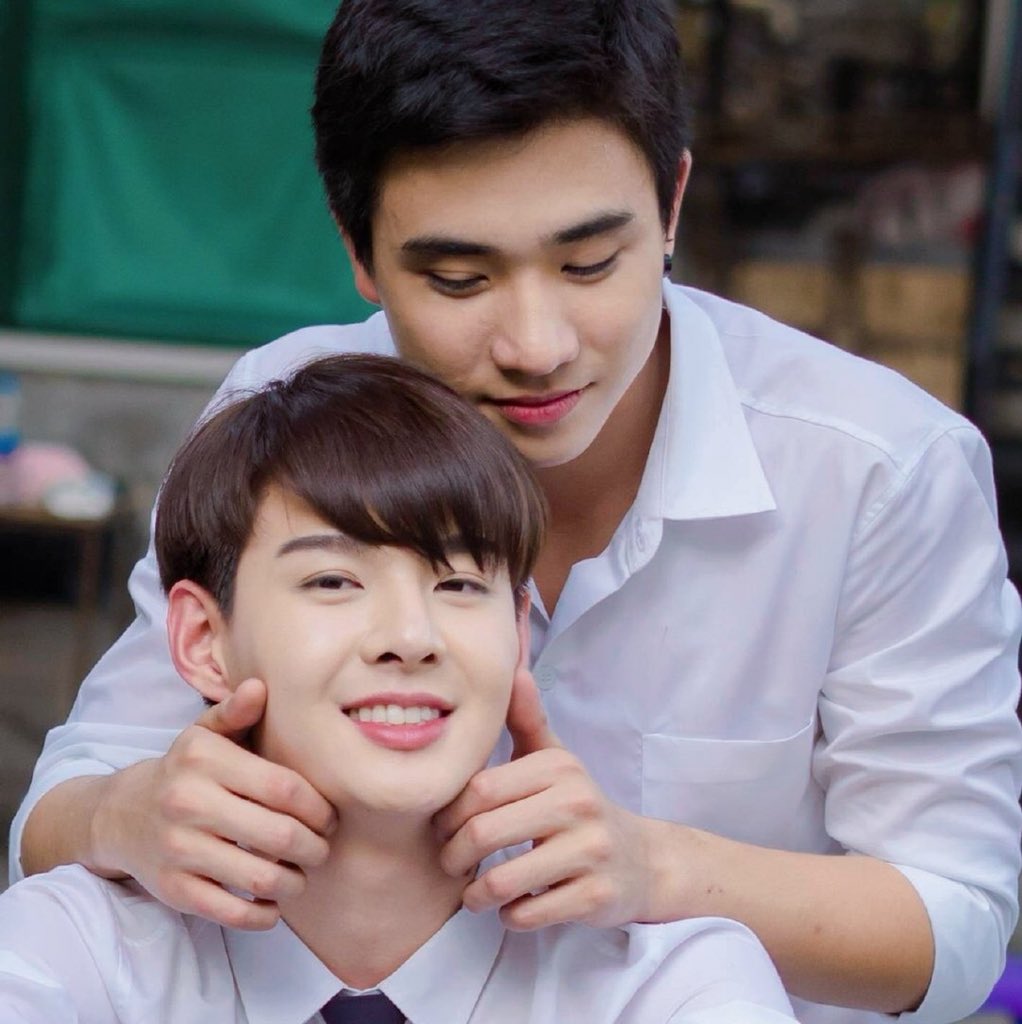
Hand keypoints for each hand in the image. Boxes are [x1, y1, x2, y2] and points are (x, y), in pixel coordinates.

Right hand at [91, 678, 336, 929]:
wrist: (119, 814)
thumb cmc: (182, 770)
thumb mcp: (203, 734)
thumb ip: (236, 713)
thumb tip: (261, 687)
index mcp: (205, 760)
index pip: (283, 787)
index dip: (317, 806)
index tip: (330, 816)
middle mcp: (189, 803)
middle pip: (278, 835)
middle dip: (314, 847)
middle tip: (323, 849)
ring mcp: (180, 849)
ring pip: (259, 877)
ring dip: (294, 882)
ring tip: (302, 874)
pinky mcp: (173, 889)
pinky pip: (231, 912)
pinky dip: (263, 914)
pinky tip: (273, 903)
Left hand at [435, 668, 653, 929]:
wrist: (642, 859)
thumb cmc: (579, 806)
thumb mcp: (556, 761)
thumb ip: (527, 720)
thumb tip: (513, 669)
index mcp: (558, 767)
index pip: (479, 790)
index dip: (449, 814)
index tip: (442, 828)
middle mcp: (577, 803)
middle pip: (484, 833)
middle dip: (454, 855)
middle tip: (450, 863)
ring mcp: (590, 850)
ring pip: (503, 880)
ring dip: (477, 894)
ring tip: (474, 892)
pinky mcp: (596, 895)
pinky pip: (530, 912)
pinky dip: (511, 915)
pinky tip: (513, 906)